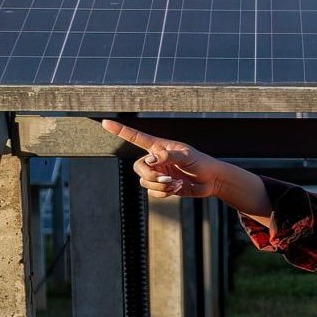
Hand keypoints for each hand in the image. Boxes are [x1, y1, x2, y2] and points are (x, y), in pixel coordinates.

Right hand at [94, 119, 271, 225]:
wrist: (211, 181)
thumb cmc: (201, 163)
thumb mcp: (187, 156)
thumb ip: (168, 155)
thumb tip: (150, 160)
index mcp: (159, 147)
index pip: (136, 137)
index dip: (120, 130)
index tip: (105, 122)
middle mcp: (156, 159)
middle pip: (138, 168)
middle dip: (151, 176)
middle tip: (167, 179)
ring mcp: (158, 173)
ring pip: (145, 182)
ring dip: (160, 186)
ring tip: (176, 184)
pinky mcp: (162, 186)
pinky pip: (152, 193)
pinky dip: (162, 194)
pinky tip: (175, 190)